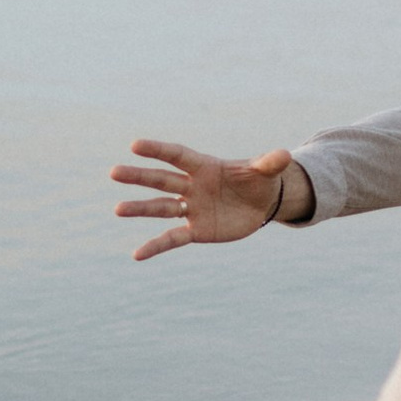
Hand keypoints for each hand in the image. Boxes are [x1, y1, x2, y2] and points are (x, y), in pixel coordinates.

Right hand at [111, 139, 298, 260]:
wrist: (261, 204)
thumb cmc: (259, 180)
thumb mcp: (266, 172)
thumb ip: (270, 164)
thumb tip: (285, 155)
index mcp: (205, 166)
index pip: (178, 156)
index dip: (158, 150)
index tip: (135, 145)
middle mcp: (192, 186)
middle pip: (162, 180)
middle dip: (140, 176)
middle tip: (114, 172)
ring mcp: (192, 208)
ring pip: (162, 207)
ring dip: (140, 209)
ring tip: (117, 209)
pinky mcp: (196, 230)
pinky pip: (172, 238)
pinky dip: (156, 246)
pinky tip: (137, 255)